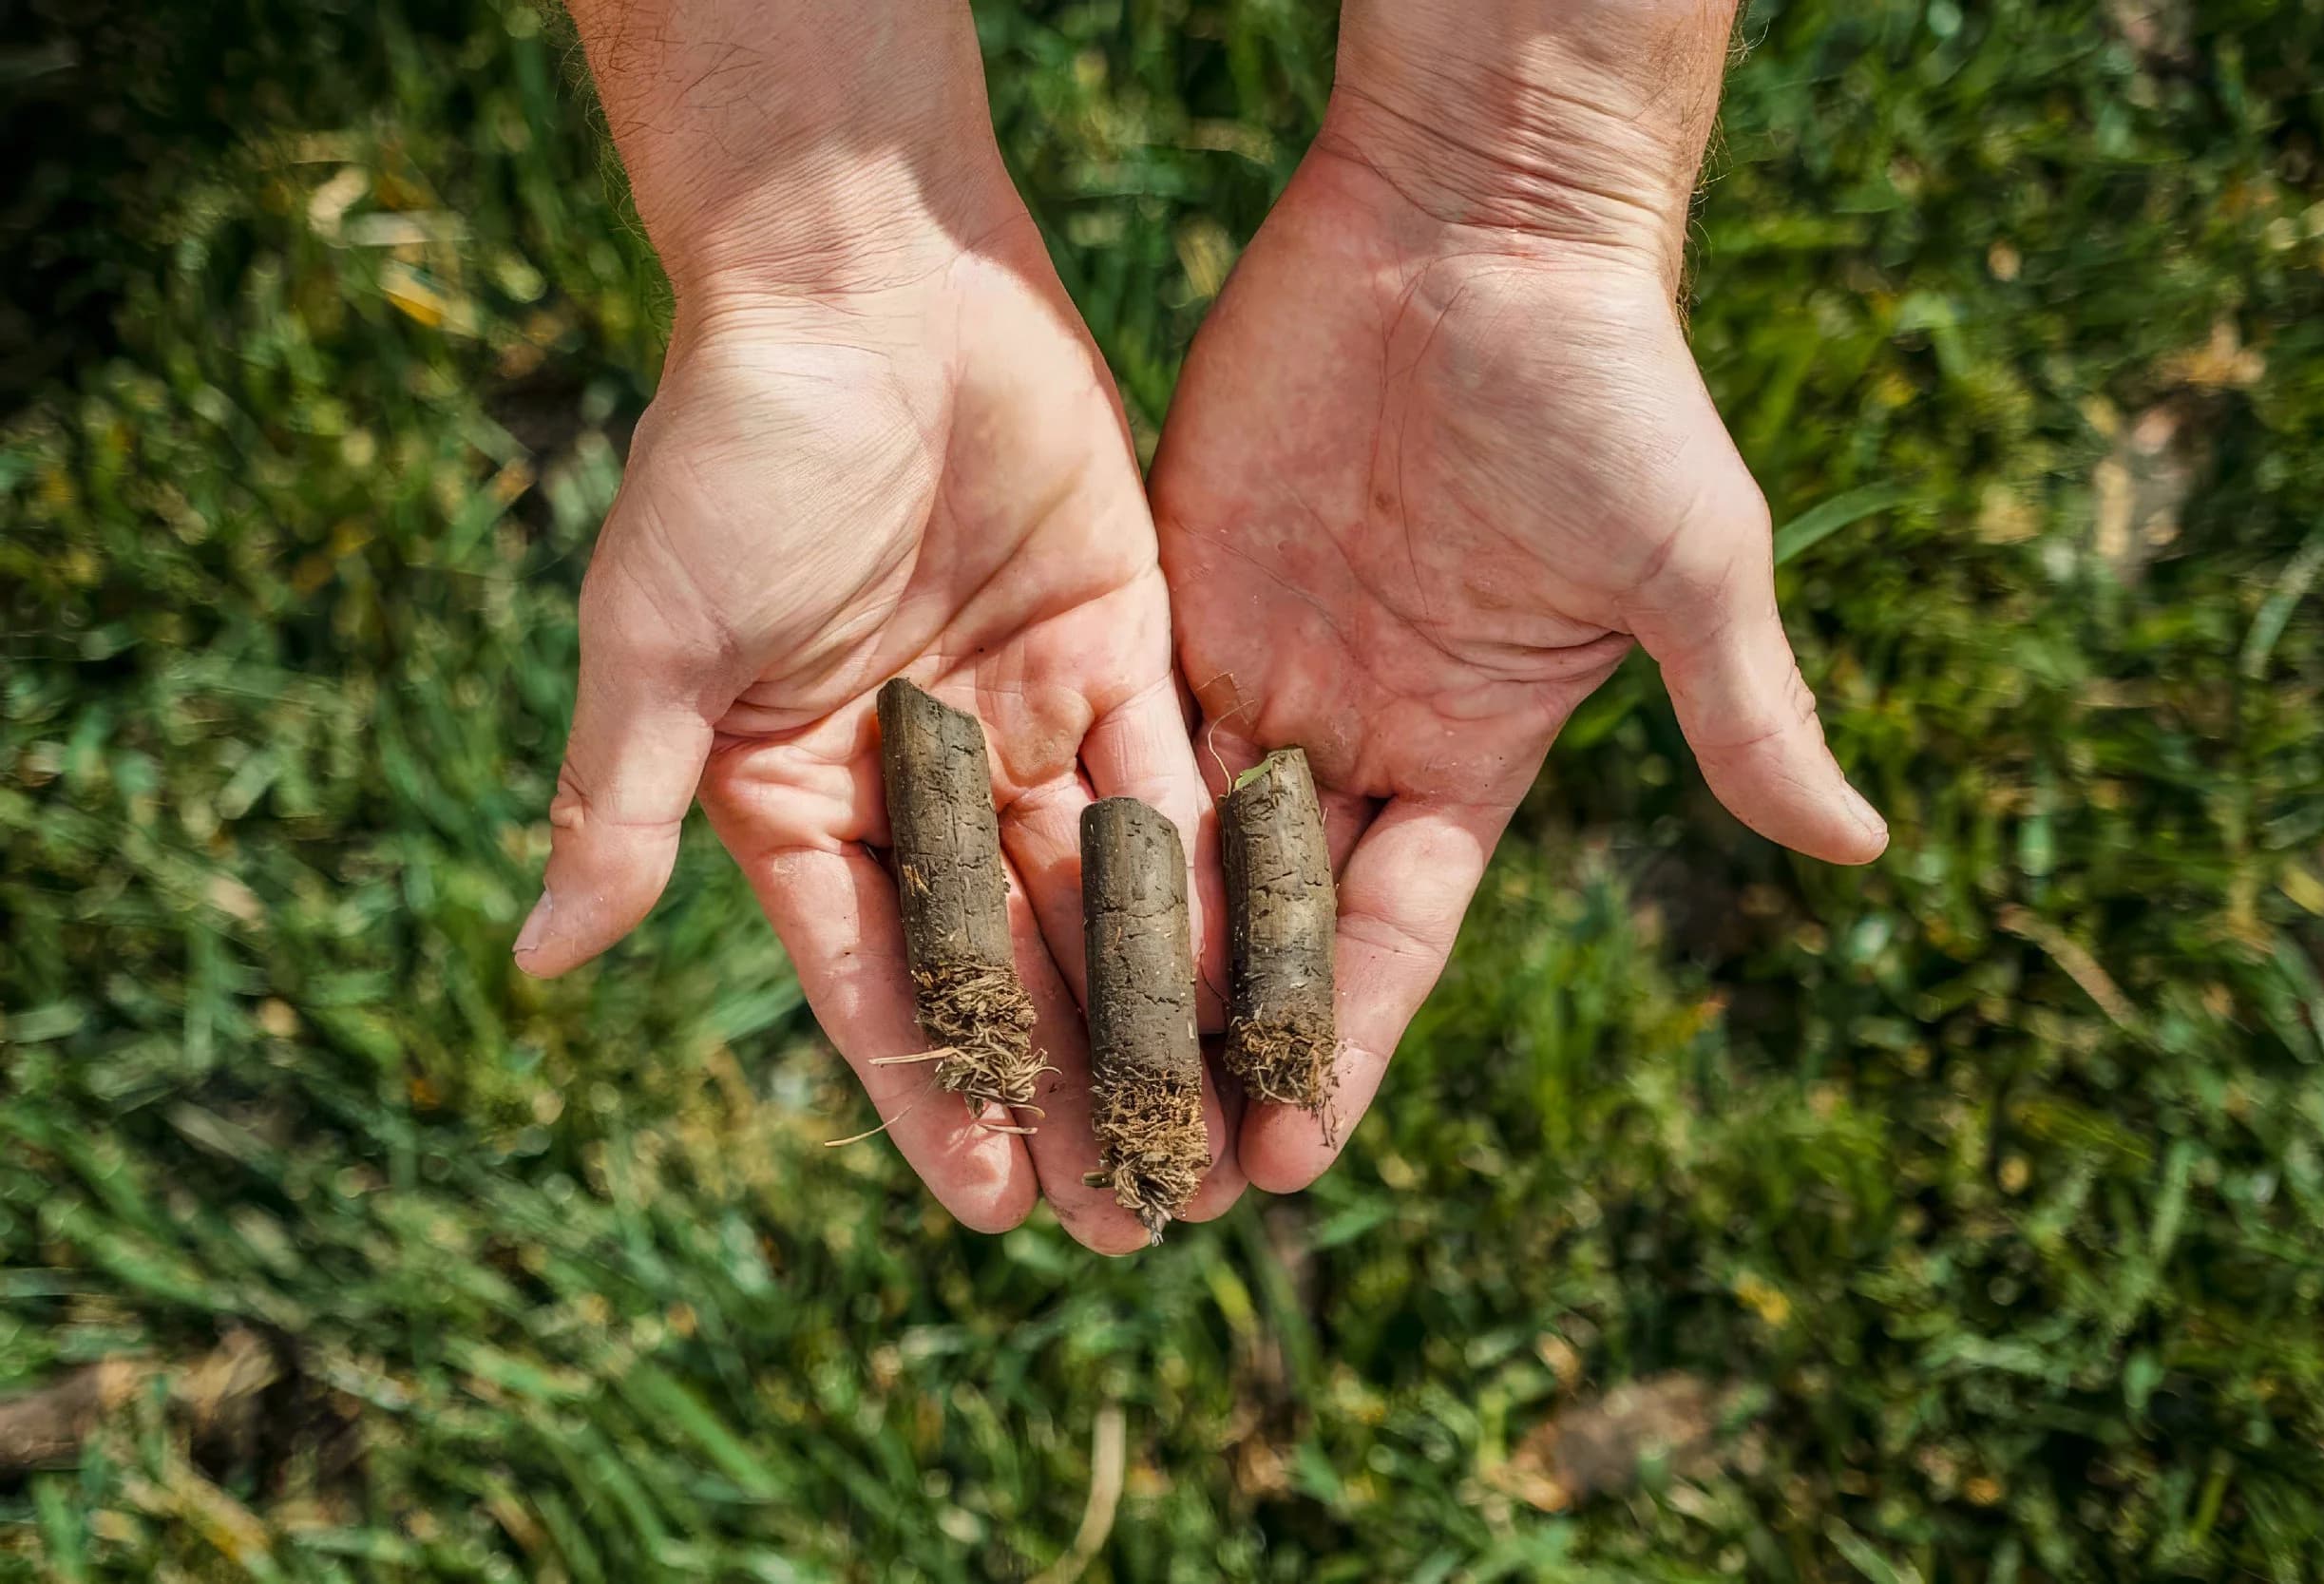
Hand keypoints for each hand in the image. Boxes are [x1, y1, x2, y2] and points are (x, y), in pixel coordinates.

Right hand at [528, 1, 1234, 1251]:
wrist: (860, 271)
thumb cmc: (734, 445)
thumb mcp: (655, 631)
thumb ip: (616, 796)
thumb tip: (540, 961)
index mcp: (796, 795)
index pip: (877, 977)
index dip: (935, 1094)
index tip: (997, 1206)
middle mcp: (916, 776)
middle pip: (1006, 961)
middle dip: (1070, 1086)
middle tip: (1137, 1213)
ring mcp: (1021, 714)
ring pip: (1101, 895)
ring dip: (1157, 1014)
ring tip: (1215, 1135)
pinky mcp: (1118, 640)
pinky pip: (1174, 780)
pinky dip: (1215, 874)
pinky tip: (1266, 976)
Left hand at [1151, 1, 1886, 1191]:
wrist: (1478, 222)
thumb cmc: (1604, 386)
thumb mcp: (1687, 564)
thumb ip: (1742, 714)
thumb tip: (1865, 845)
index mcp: (1470, 755)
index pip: (1390, 935)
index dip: (1338, 1041)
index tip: (1286, 1154)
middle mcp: (1353, 734)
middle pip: (1266, 923)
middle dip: (1210, 1043)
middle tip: (1146, 1173)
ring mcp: (1256, 665)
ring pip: (1172, 846)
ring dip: (1120, 963)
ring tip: (1056, 1080)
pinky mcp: (1170, 588)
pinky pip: (1104, 727)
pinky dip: (1057, 818)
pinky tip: (1001, 912)